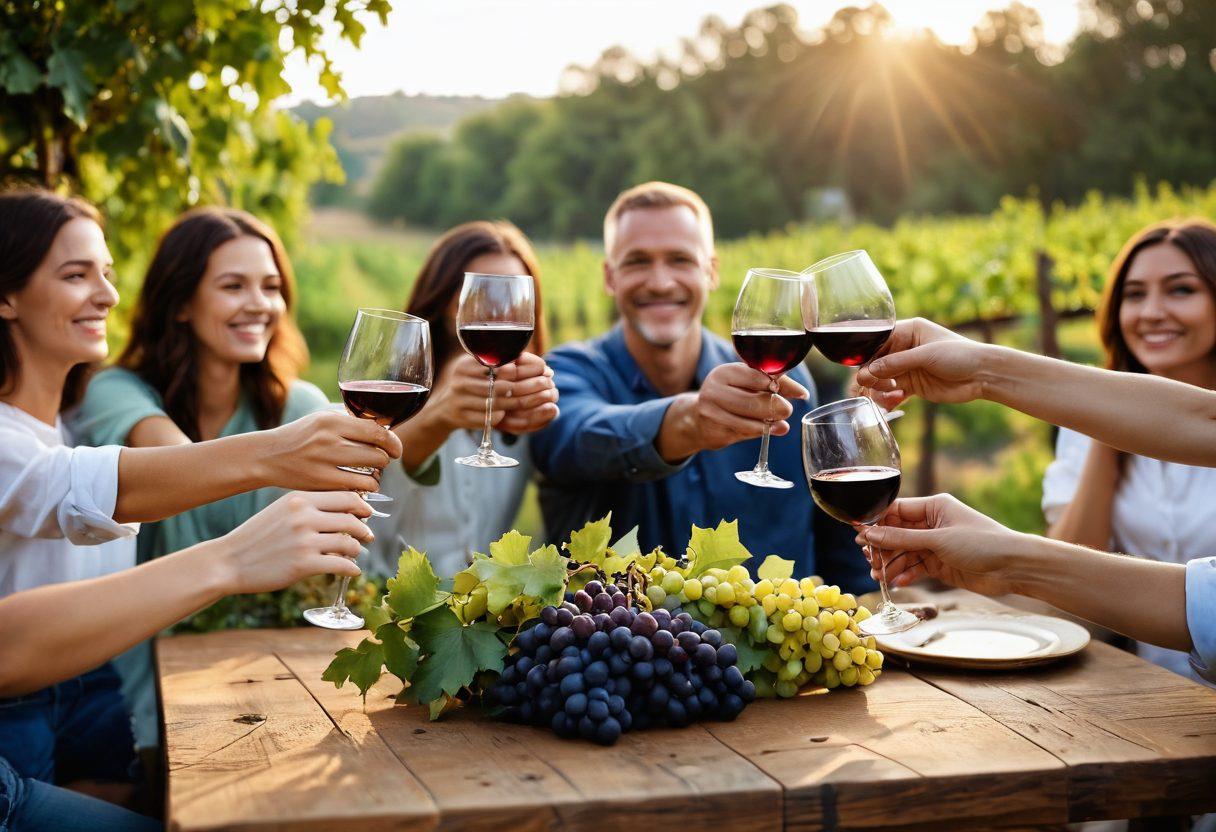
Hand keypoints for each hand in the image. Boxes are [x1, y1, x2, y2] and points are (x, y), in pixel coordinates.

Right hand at [217, 491, 371, 593]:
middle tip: (368, 536)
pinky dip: (352, 569)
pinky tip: (352, 571)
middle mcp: (303, 516)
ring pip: (349, 543)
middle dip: (364, 529)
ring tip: (354, 554)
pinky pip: (341, 565)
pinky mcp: (303, 564)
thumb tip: (345, 512)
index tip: (367, 514)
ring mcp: (304, 540)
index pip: (346, 497)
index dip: (363, 507)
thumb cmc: (257, 537)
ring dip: (357, 550)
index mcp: (299, 499)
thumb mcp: (282, 511)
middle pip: (352, 519)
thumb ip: (310, 508)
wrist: (229, 561)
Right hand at [260, 410, 402, 493]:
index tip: (396, 449)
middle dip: (386, 460)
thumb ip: (350, 423)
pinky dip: (364, 489)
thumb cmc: (300, 437)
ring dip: (377, 476)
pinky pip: (357, 489)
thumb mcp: (322, 420)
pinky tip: (360, 485)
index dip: (393, 442)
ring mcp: (325, 464)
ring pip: (371, 475)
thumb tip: (384, 430)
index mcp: (331, 421)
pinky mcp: (321, 484)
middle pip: (378, 454)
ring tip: (371, 474)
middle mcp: (329, 441)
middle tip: (382, 461)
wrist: (267, 456)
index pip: (377, 432)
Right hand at [424, 352, 558, 433]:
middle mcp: (461, 381)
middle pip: (501, 386)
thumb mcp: (477, 367)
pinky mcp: (463, 418)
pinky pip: (488, 418)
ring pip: (497, 403)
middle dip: (527, 386)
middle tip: (547, 386)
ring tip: (538, 400)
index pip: (499, 365)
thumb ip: (497, 361)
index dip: (521, 368)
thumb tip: (536, 362)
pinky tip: (516, 413)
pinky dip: (503, 416)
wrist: (444, 408)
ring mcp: (460, 401)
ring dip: (521, 402)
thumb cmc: (469, 383)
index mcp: (466, 364)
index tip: (541, 369)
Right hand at [693, 363, 808, 450]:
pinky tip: (767, 430)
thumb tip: (802, 394)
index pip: (758, 376)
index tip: (795, 392)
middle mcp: (715, 390)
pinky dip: (760, 432)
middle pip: (755, 400)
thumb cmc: (729, 396)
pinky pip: (745, 433)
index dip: (779, 385)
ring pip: (751, 421)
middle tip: (786, 410)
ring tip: (779, 423)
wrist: (697, 418)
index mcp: (725, 372)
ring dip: (770, 424)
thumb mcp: (747, 383)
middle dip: (777, 407)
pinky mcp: (714, 431)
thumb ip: (775, 383)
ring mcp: (712, 412)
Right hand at [853, 318, 988, 407]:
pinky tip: (894, 401)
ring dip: (879, 390)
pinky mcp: (913, 386)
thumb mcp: (926, 355)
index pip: (878, 342)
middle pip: (876, 363)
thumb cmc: (960, 355)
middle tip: (868, 388)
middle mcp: (905, 349)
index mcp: (908, 331)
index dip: (867, 357)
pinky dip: (888, 399)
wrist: (983, 376)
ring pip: (881, 380)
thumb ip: (896, 363)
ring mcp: (908, 368)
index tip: (862, 372)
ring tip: (888, 396)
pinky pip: (892, 393)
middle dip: (870, 377)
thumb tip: (867, 372)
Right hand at [856, 494, 1024, 596]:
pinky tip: (896, 583)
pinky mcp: (940, 565)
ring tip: (878, 575)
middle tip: (868, 559)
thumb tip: (870, 533)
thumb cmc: (982, 543)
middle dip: (882, 546)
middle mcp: (933, 524)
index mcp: (934, 507)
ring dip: (891, 564)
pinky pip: (915, 568)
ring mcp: (936, 545)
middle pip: (897, 533)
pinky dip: (905, 574)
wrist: (1014, 568)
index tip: (858, 533)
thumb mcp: (938, 539)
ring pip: (904, 553)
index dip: (876, 522)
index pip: (896, 511)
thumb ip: (902, 538)